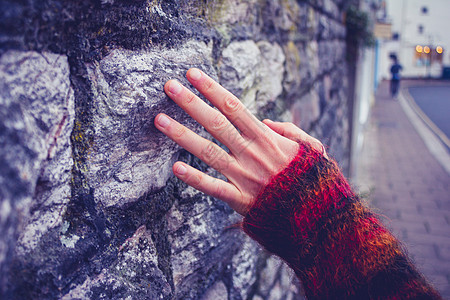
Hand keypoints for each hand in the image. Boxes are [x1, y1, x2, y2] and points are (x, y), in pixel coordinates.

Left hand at [155, 68, 325, 214]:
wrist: (319, 217)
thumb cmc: (314, 180)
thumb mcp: (312, 148)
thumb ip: (291, 130)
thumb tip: (265, 121)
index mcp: (268, 138)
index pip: (235, 107)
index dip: (212, 89)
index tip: (193, 75)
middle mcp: (252, 153)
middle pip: (217, 123)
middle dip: (191, 103)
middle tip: (168, 86)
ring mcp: (245, 176)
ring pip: (209, 152)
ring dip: (182, 135)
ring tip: (159, 120)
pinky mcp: (241, 201)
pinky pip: (215, 188)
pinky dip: (195, 179)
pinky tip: (175, 168)